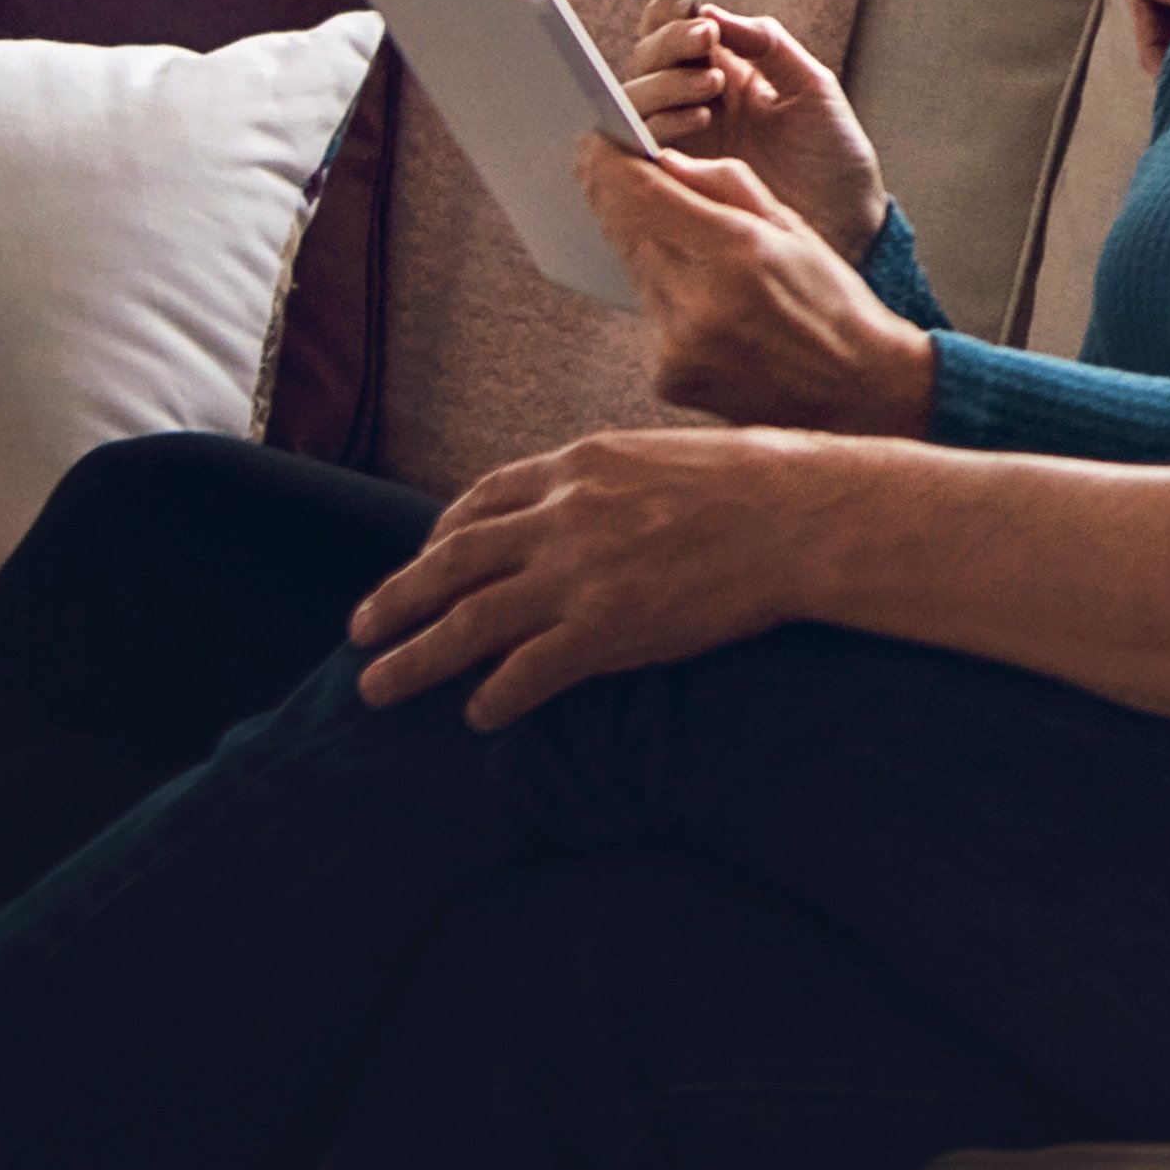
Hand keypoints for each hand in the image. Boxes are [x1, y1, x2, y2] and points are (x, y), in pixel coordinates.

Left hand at [350, 425, 849, 727]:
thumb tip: (598, 507)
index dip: (441, 538)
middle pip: (451, 563)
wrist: (809, 514)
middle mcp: (564, 516)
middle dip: (396, 599)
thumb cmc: (764, 479)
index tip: (427, 561)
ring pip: (468, 622)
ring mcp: (581, 574)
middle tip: (359, 630)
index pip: (481, 502)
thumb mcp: (670, 454)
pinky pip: (528, 671)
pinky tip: (479, 715)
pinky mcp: (608, 628)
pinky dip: (494, 696)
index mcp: (579, 466)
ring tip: (378, 686)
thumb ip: (616, 480)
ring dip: (414, 658)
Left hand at [580, 137, 939, 439]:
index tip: (603, 144)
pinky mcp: (667, 376)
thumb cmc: (835, 303)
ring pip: (633, 270)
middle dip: (625, 199)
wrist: (857, 389)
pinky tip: (710, 309)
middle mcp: (699, 300)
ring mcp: (678, 344)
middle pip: (624, 228)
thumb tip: (663, 160)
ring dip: (652, 251)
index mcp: (738, 251)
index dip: (609, 162)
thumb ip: (727, 186)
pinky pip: (649, 316)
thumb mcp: (794, 228)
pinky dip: (668, 302)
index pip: (637, 193)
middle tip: (635, 181)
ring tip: (703, 258)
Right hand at [617, 0, 887, 258]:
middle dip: (670, 43)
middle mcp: (693, 102)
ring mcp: (680, 140)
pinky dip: (659, 124)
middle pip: (647, 59)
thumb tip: (712, 12)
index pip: (674, 30)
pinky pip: (637, 145)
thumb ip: (767, 44)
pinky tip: (697, 119)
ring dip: (666, 83)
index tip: (697, 14)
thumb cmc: (833, 158)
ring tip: (711, 87)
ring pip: (634, 99)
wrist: (848, 224)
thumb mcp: (812, 88)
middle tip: (705, 41)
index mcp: (726, 72)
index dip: (672, 15)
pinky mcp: (672, 179)